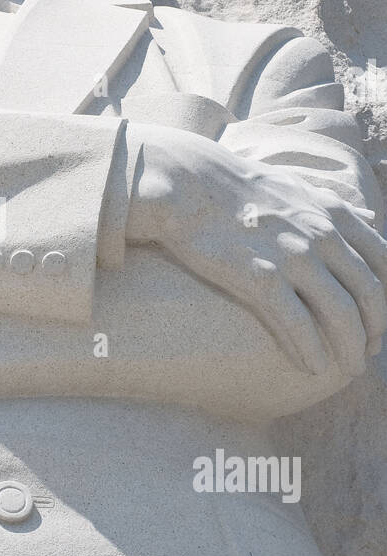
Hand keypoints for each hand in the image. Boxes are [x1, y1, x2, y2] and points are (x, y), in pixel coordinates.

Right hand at [126, 127, 386, 375]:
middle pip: (370, 294)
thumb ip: (335, 205)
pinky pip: (298, 323)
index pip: (385, 262)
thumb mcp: (299, 186)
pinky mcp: (261, 277)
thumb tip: (369, 214)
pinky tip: (313, 368)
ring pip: (341, 314)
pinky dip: (311, 351)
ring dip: (351, 349)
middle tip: (366, 354)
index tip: (379, 323)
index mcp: (334, 213)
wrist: (188, 184)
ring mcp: (293, 256)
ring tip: (348, 370)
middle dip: (374, 331)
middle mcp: (322, 234)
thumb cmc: (238, 188)